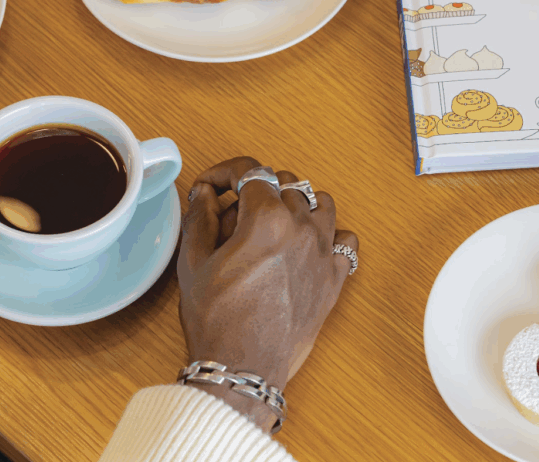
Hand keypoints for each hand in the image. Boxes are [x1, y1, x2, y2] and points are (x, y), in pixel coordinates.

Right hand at [177, 157, 357, 431]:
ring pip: (320, 202)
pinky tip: (305, 247)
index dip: (224, 172)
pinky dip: (329, 235)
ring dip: (296, 205)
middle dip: (255, 190)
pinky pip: (345, 239)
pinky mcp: (335, 278)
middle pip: (285, 183)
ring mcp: (324, 253)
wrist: (243, 367)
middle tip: (232, 218)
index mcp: (266, 220)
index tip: (212, 186)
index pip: (250, 170)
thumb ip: (200, 216)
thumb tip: (205, 191)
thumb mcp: (192, 262)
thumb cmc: (217, 321)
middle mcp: (302, 229)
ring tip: (271, 227)